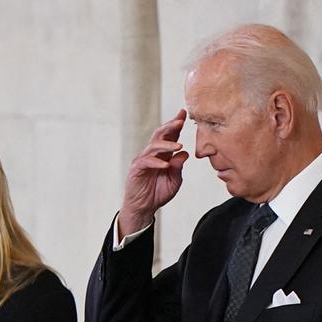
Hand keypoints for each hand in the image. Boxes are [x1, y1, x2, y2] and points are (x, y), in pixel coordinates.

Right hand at [118, 109, 189, 236]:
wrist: (144, 207)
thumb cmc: (158, 193)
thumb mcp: (174, 180)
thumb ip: (178, 167)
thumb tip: (184, 153)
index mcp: (163, 154)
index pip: (170, 136)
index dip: (176, 124)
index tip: (183, 113)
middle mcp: (153, 154)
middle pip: (160, 134)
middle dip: (170, 126)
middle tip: (180, 120)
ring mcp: (143, 160)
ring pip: (154, 146)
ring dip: (167, 144)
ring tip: (179, 146)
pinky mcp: (137, 169)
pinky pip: (146, 162)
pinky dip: (156, 162)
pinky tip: (165, 164)